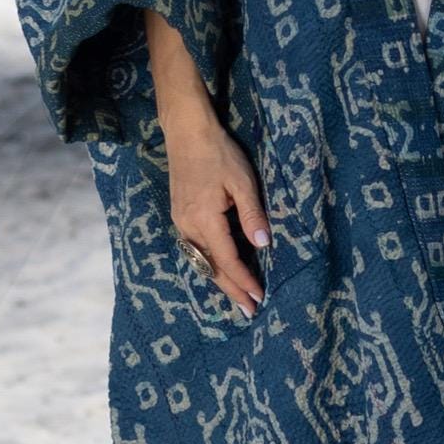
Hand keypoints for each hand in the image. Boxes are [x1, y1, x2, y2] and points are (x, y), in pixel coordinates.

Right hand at [144, 8, 269, 316]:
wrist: (186, 132)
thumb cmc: (218, 152)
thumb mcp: (242, 181)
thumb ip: (252, 214)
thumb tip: (263, 245)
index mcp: (205, 220)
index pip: (228, 260)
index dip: (245, 281)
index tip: (260, 297)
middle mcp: (189, 227)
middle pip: (212, 268)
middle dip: (232, 290)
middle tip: (250, 311)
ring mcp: (181, 222)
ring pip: (202, 261)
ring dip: (220, 280)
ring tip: (237, 296)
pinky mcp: (179, 215)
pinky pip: (196, 250)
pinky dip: (210, 264)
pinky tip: (220, 268)